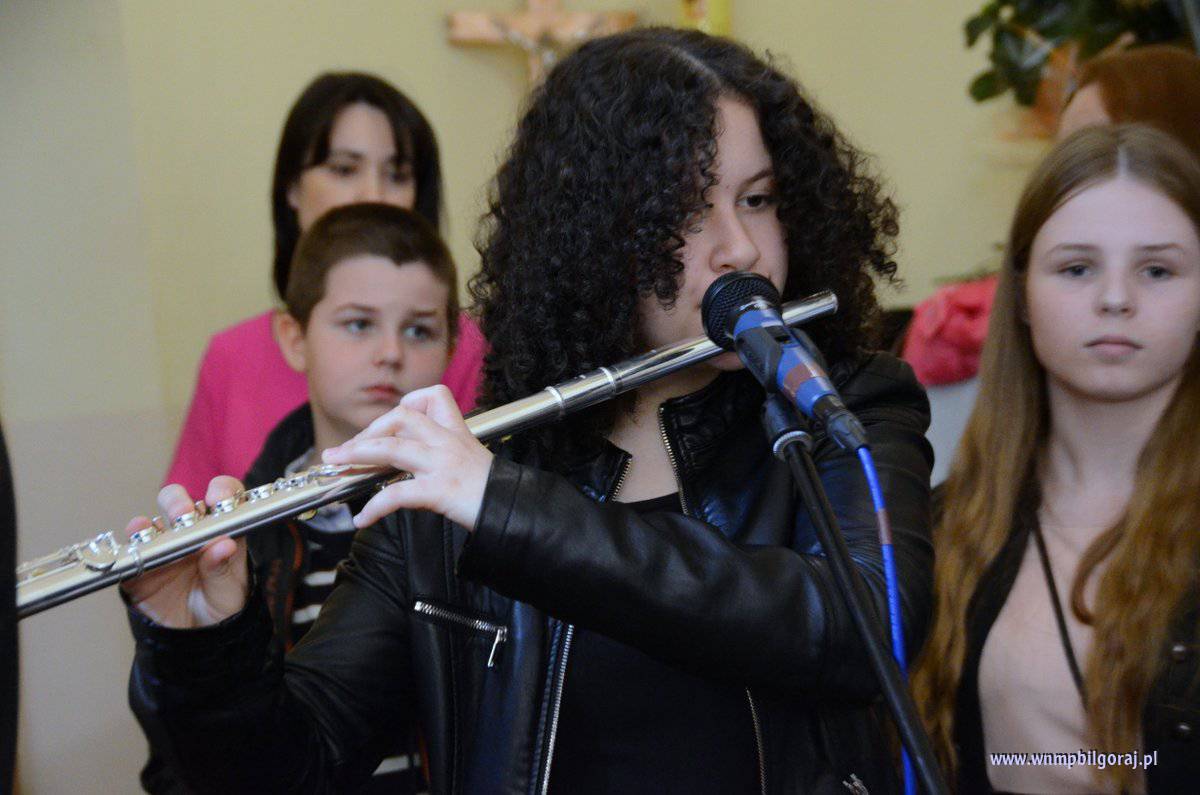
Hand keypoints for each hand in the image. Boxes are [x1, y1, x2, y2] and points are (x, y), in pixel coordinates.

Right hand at [119, 476, 248, 627]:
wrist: (197, 640)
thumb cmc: (222, 607)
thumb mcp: (230, 590)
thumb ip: (224, 568)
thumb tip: (224, 545)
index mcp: (219, 530)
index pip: (222, 497)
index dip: (221, 491)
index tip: (220, 498)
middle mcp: (188, 533)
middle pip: (179, 503)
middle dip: (178, 503)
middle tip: (184, 515)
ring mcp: (161, 549)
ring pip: (150, 525)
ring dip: (152, 524)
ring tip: (158, 533)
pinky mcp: (138, 569)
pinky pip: (128, 555)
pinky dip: (129, 551)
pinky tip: (137, 550)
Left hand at [322, 385, 493, 529]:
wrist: (513, 511)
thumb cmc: (490, 490)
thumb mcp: (467, 459)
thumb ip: (440, 451)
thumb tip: (402, 459)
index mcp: (455, 431)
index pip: (430, 397)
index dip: (405, 405)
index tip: (385, 427)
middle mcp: (448, 442)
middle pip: (402, 418)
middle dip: (367, 432)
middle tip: (344, 451)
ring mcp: (443, 464)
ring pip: (393, 448)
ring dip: (358, 455)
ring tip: (337, 465)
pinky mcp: (440, 490)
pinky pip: (398, 494)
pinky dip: (374, 508)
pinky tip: (362, 519)